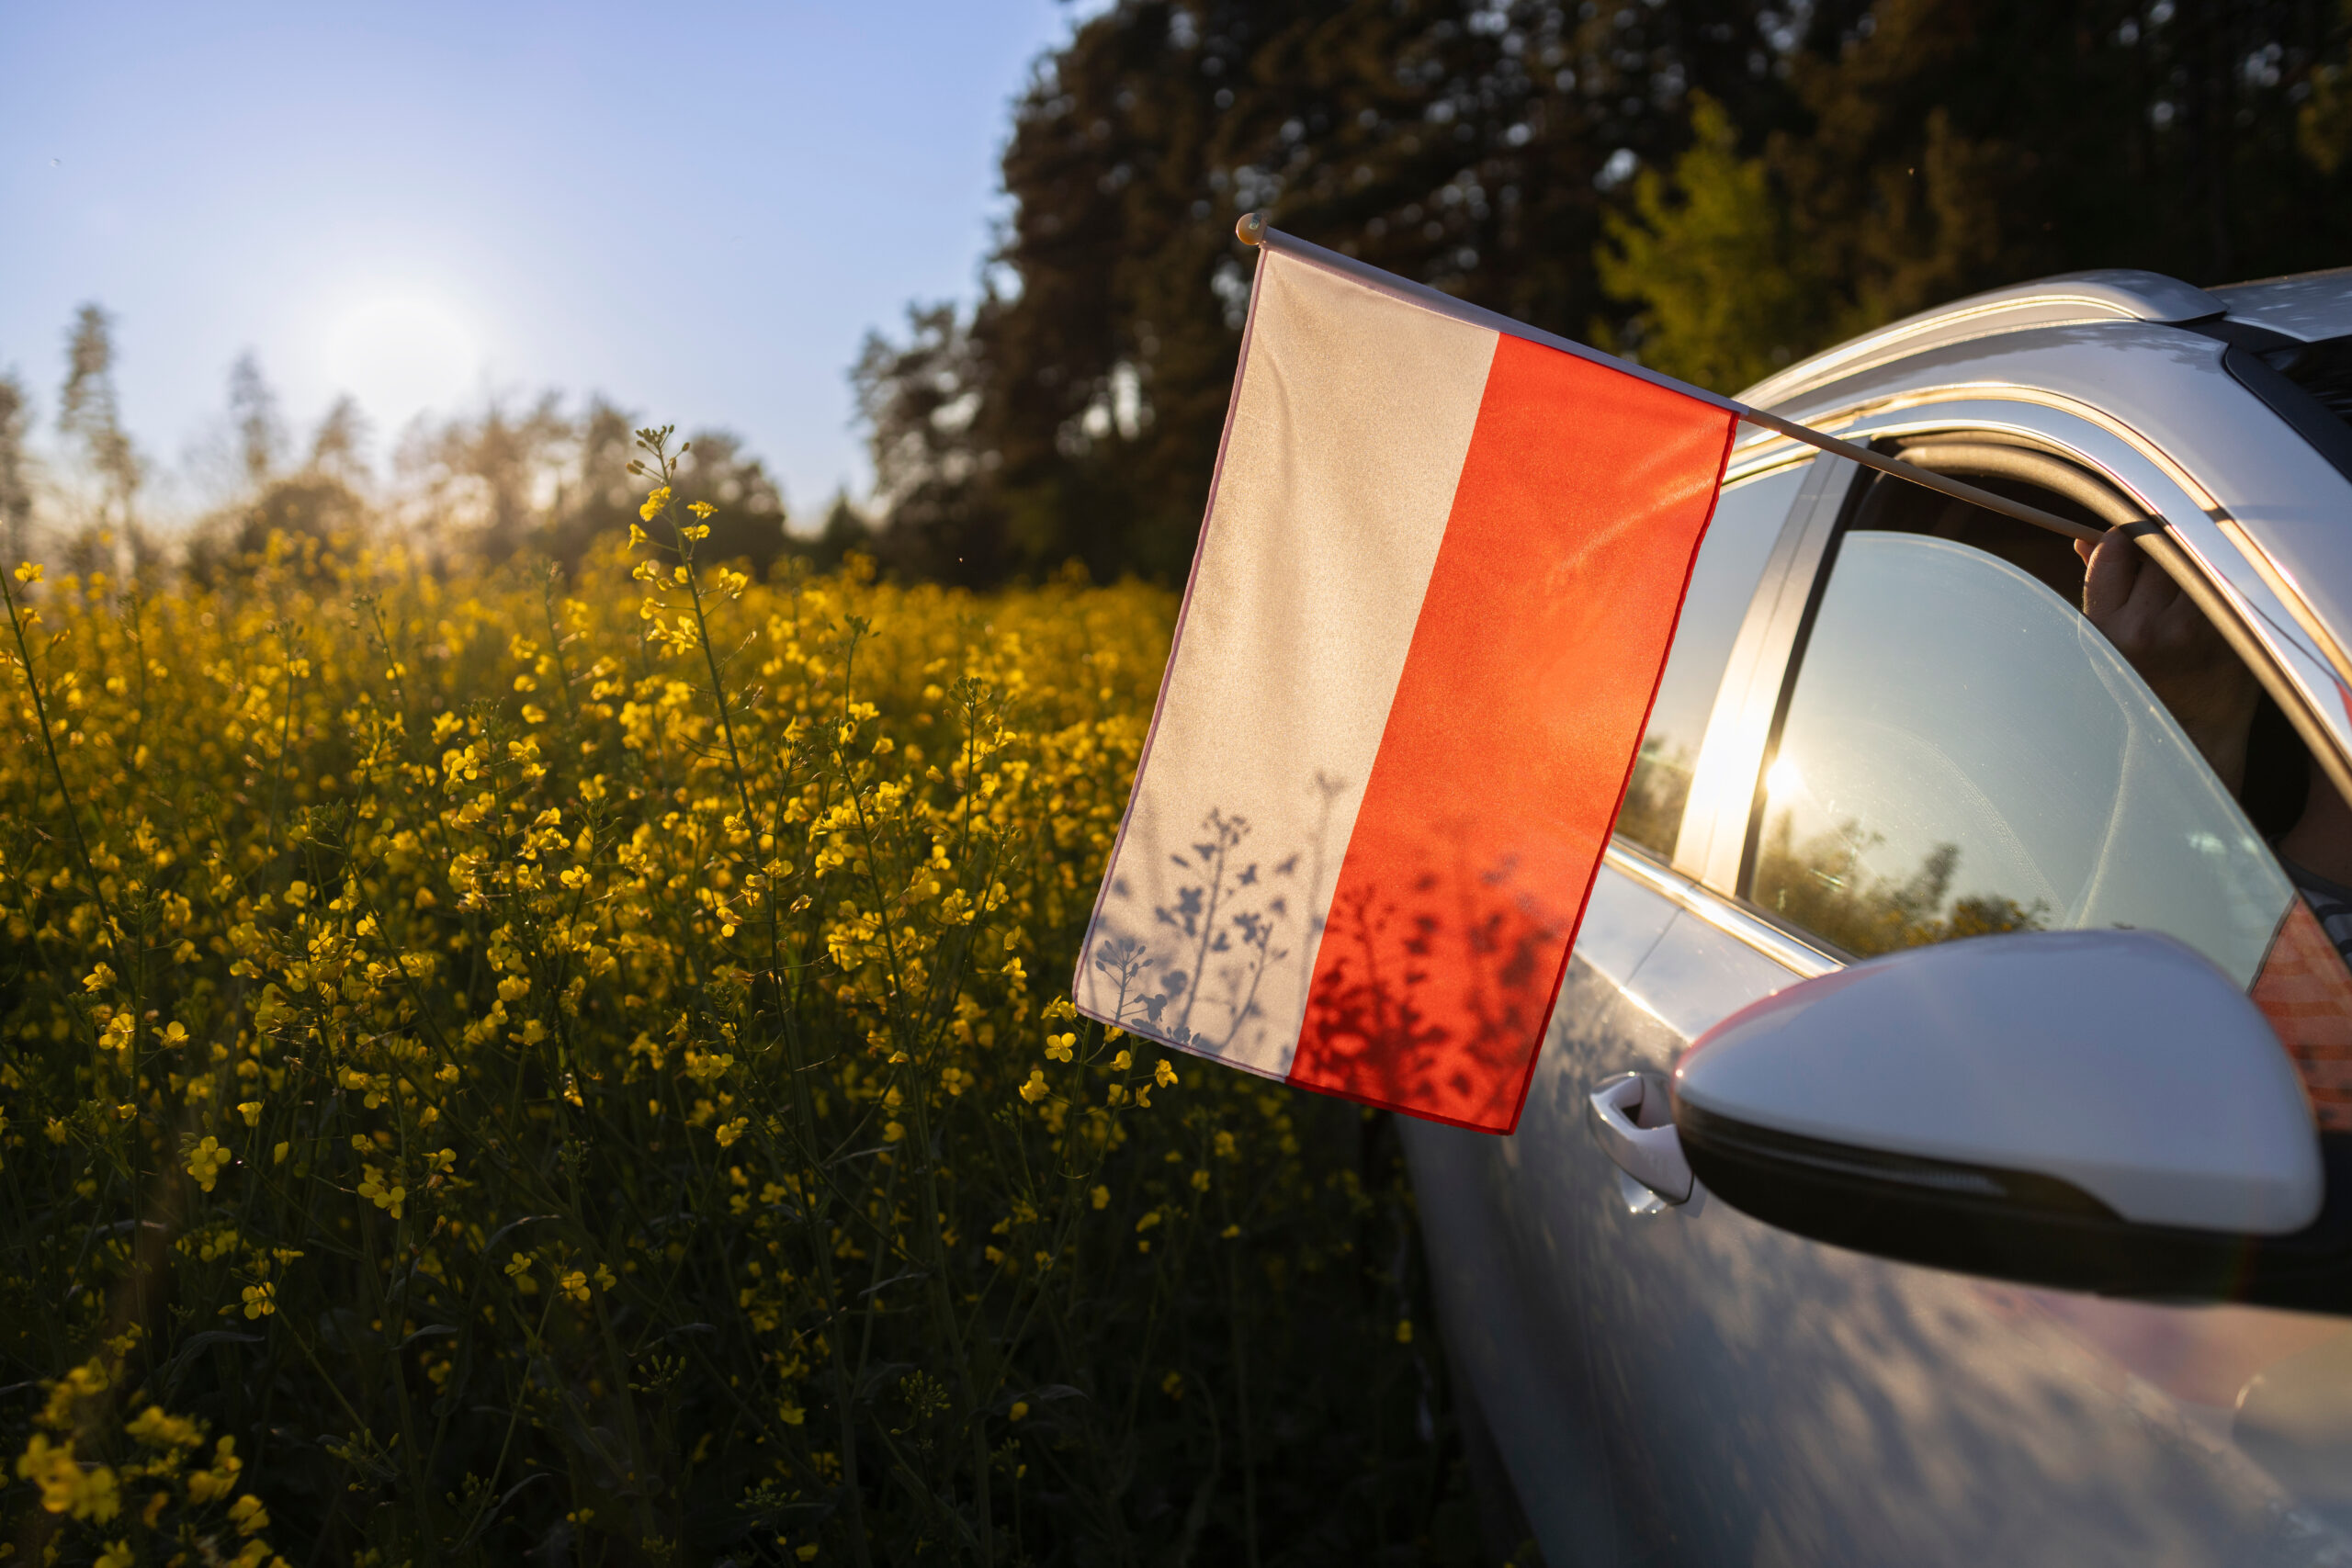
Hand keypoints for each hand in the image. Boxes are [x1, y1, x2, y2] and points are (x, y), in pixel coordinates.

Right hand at [2076, 531, 2259, 792]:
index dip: (2121, 542)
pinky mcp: (2233, 629)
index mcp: (2107, 630)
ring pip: (2191, 559)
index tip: (2127, 547)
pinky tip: (2212, 599)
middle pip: (2156, 548)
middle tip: (2160, 570)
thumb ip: (2099, 587)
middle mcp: (2149, 628)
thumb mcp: (2104, 641)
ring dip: (2189, 563)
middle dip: (2156, 551)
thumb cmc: (2143, 687)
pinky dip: (2217, 581)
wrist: (2193, 737)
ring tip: (2186, 587)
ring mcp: (2195, 628)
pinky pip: (2222, 579)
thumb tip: (2086, 540)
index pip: (2114, 550)